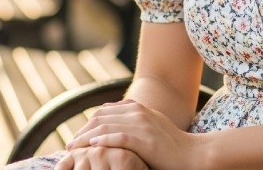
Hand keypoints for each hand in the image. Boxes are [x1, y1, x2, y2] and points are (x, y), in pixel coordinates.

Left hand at [65, 100, 202, 169]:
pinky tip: (91, 147)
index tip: (77, 137)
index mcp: (137, 108)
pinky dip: (102, 141)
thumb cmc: (171, 144)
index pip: (103, 112)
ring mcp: (141, 124)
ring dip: (85, 138)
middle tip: (70, 145)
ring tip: (73, 148)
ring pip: (104, 127)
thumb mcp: (151, 125)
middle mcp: (137, 112)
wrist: (192, 154)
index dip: (87, 124)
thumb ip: (133, 118)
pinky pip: (117, 137)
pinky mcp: (144, 138)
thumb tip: (111, 113)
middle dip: (82, 131)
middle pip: (100, 117)